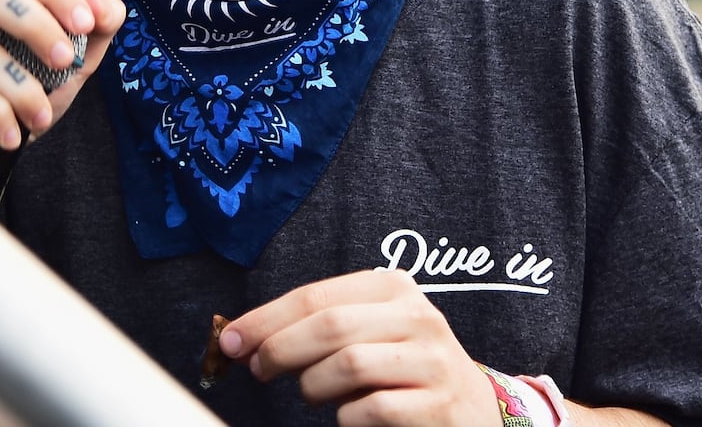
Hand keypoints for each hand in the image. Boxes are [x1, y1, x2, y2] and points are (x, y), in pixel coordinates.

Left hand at [219, 269, 500, 426]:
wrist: (472, 414)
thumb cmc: (401, 370)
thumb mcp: (369, 332)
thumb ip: (319, 327)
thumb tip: (244, 339)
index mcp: (394, 287)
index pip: (316, 296)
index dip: (266, 318)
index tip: (230, 340)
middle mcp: (417, 316)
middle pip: (329, 326)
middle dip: (279, 349)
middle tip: (257, 370)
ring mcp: (432, 361)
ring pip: (347, 365)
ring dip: (314, 386)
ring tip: (314, 394)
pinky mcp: (437, 406)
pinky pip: (369, 409)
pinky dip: (346, 417)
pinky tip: (350, 415)